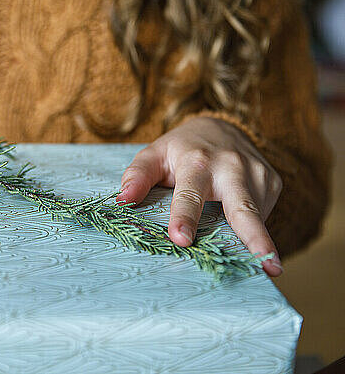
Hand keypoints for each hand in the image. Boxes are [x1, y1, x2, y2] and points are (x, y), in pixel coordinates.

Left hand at [118, 117, 282, 276]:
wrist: (222, 127)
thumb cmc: (182, 149)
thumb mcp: (154, 154)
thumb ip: (137, 175)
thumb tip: (122, 200)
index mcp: (197, 162)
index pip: (189, 195)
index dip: (184, 217)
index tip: (182, 240)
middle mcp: (232, 168)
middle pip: (243, 209)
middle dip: (256, 238)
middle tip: (269, 267)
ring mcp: (258, 175)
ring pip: (256, 216)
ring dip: (254, 241)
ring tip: (261, 264)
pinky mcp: (273, 183)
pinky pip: (263, 214)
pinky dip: (254, 229)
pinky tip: (247, 232)